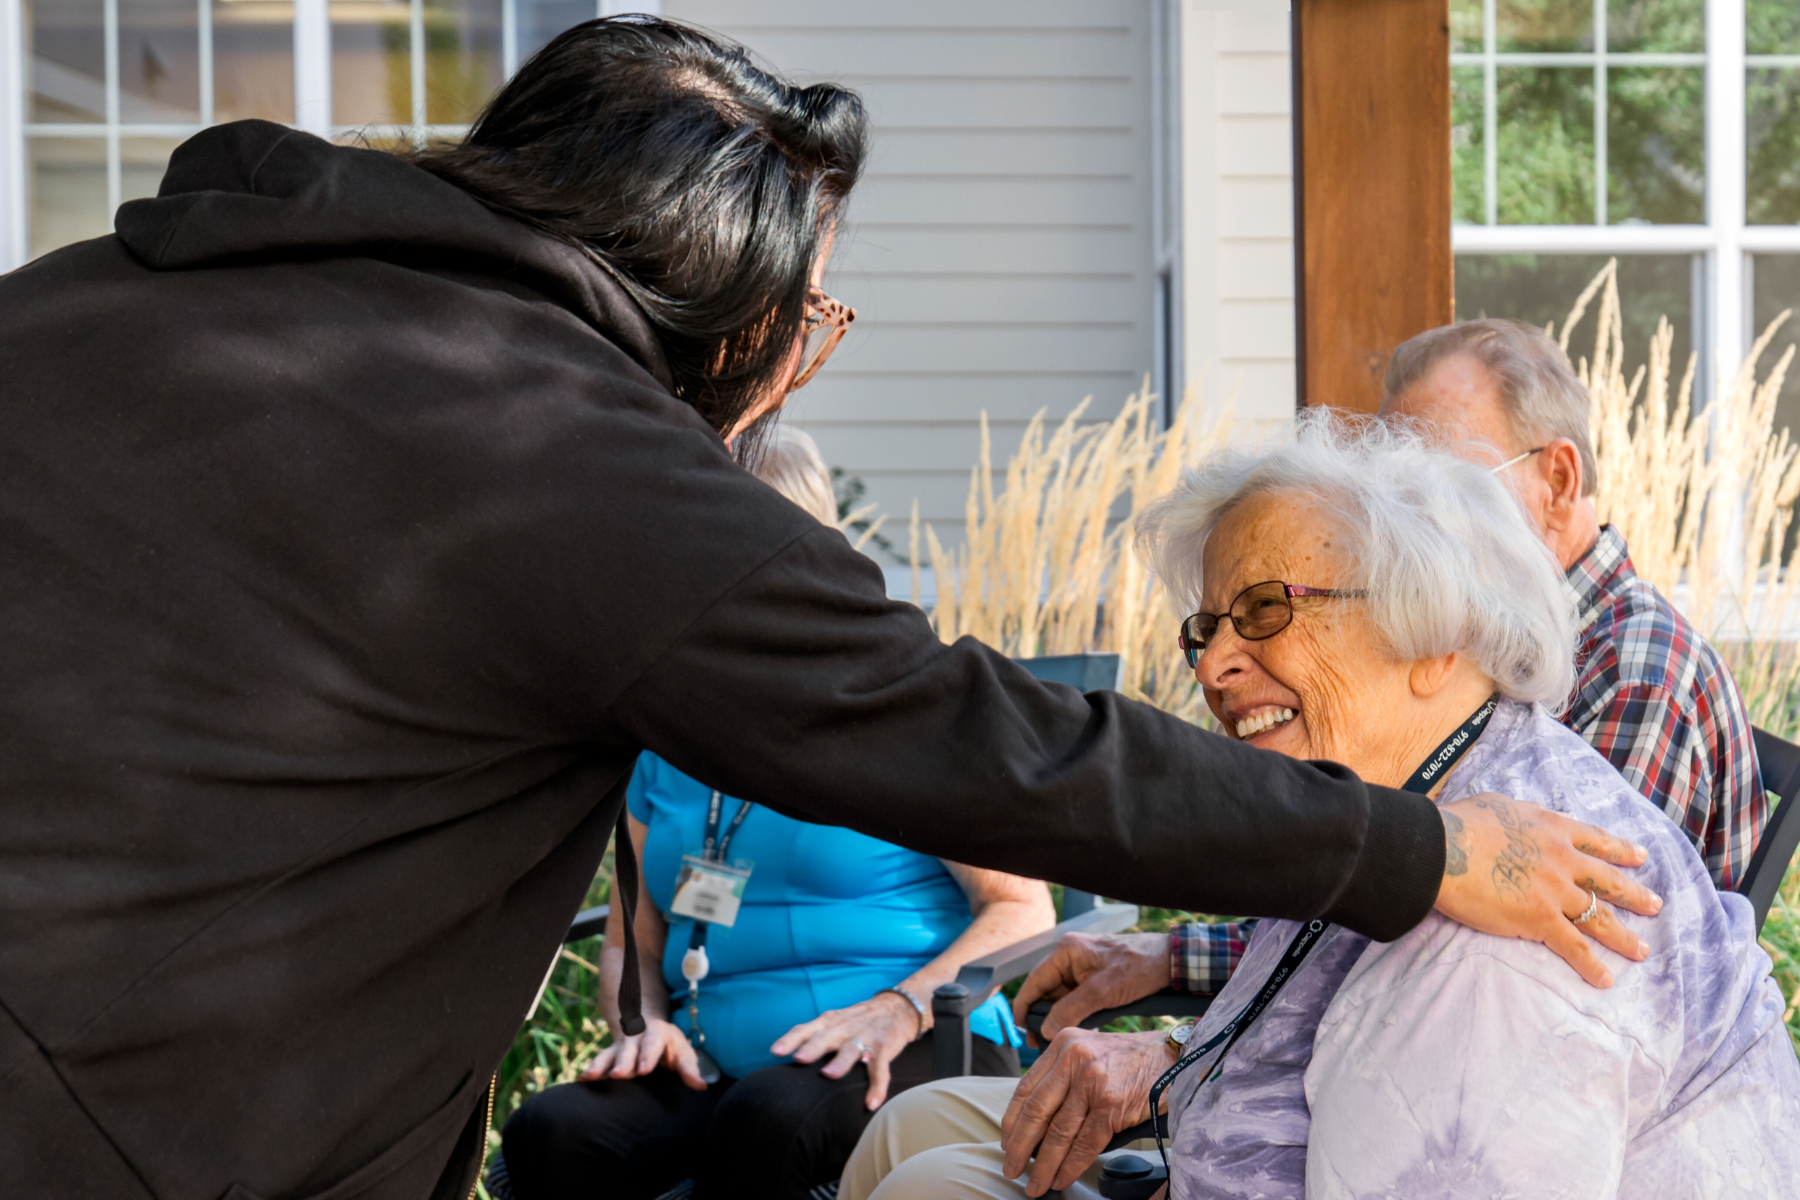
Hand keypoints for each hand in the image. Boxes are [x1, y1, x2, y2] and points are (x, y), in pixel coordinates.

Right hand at [579, 1017, 705, 1089]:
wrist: (649, 1029)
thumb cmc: (671, 1047)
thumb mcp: (683, 1052)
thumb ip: (689, 1069)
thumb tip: (701, 1086)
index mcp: (657, 1033)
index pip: (653, 1042)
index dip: (648, 1055)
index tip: (643, 1069)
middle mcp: (636, 1038)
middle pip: (628, 1049)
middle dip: (623, 1062)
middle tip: (617, 1075)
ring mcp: (620, 1047)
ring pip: (609, 1054)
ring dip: (600, 1066)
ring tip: (590, 1077)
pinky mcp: (610, 1056)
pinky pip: (599, 1063)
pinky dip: (590, 1072)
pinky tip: (580, 1082)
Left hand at [770, 991, 921, 1109]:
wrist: (897, 1007)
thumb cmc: (857, 1019)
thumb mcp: (835, 1021)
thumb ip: (813, 1035)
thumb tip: (784, 1057)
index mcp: (830, 1022)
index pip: (806, 1028)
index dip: (790, 1039)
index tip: (775, 1051)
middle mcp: (845, 1028)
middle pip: (826, 1037)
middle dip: (812, 1048)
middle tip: (799, 1058)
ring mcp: (865, 1037)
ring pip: (851, 1049)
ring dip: (840, 1062)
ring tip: (828, 1075)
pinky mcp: (884, 1048)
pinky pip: (880, 1069)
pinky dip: (877, 1086)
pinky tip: (871, 1102)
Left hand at [999, 1027, 1169, 1196]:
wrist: (1173, 1058)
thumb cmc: (1131, 1059)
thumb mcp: (1089, 1050)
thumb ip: (1063, 1074)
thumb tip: (1036, 1121)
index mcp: (1063, 1044)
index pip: (1025, 1087)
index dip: (1012, 1121)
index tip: (1006, 1142)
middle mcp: (1074, 1059)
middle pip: (1036, 1111)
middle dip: (1019, 1146)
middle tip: (1011, 1168)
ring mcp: (1092, 1082)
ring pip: (1058, 1132)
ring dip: (1043, 1164)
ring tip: (1035, 1183)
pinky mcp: (1112, 1104)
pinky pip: (1084, 1143)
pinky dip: (1070, 1166)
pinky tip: (1061, 1178)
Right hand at [1012, 932, 1168, 1046]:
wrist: (1170, 961)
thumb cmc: (1139, 967)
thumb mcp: (1103, 990)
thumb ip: (1072, 1009)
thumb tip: (1047, 1030)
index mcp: (1066, 951)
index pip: (1034, 981)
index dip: (1024, 1007)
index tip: (1021, 1029)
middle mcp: (1069, 958)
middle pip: (1045, 991)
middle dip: (1042, 1017)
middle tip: (1039, 1044)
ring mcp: (1081, 968)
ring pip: (1060, 998)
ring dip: (1060, 1018)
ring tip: (1056, 1042)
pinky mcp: (1093, 979)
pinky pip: (1076, 1000)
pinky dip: (1075, 1015)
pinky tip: (1076, 1032)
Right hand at [1436, 793, 1661, 987]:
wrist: (1442, 849)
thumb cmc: (1460, 823)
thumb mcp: (1501, 804)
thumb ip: (1525, 813)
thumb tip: (1532, 818)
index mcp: (1553, 829)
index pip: (1597, 841)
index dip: (1621, 850)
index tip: (1641, 857)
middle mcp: (1563, 860)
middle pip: (1609, 881)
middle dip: (1636, 895)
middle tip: (1656, 906)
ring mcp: (1555, 892)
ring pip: (1600, 917)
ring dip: (1623, 937)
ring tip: (1641, 950)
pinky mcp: (1540, 920)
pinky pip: (1573, 946)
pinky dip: (1590, 965)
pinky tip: (1605, 979)